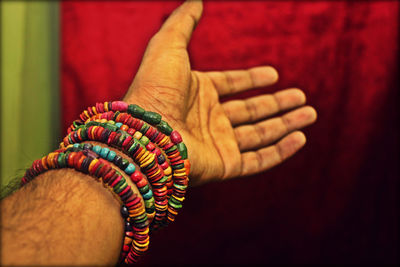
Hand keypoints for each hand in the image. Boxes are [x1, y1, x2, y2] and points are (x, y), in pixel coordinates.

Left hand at [124, 0, 316, 185]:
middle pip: (250, 111)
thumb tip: (197, 0)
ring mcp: (217, 144)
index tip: (274, 75)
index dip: (252, 79)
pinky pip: (258, 160)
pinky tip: (301, 138)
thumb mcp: (168, 46)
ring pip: (260, 135)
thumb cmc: (155, 90)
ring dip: (286, 124)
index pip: (231, 84)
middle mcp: (209, 119)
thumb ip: (183, 22)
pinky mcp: (225, 166)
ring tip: (310, 113)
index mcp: (198, 93)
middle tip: (301, 97)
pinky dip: (281, 151)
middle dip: (277, 104)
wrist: (147, 134)